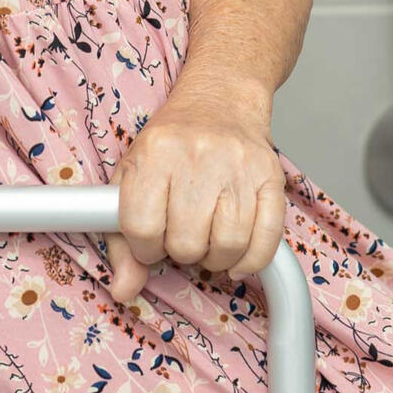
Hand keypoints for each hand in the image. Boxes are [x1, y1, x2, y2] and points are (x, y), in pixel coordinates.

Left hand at [103, 75, 285, 304]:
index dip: (144, 247)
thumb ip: (121, 238)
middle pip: (186, 243)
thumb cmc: (170, 145)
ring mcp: (239, 167)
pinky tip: (236, 254)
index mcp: (154, 153)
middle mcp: (197, 156)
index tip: (150, 240)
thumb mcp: (132, 178)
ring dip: (215, 258)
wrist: (219, 101)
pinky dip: (251, 260)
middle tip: (181, 235)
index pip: (141, 226)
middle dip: (181, 251)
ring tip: (207, 239)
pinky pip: (268, 242)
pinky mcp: (272, 178)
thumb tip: (122, 291)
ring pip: (228, 247)